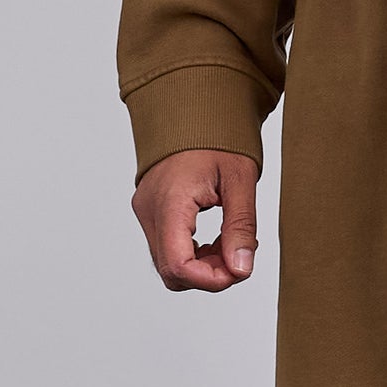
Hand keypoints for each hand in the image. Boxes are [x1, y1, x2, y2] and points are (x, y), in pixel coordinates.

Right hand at [131, 149, 259, 291]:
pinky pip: (166, 246)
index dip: (211, 280)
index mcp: (170, 201)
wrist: (193, 106)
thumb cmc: (217, 136)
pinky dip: (191, 252)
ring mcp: (145, 210)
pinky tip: (216, 238)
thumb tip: (241, 270)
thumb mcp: (240, 179)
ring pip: (168, 262)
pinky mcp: (149, 210)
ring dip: (201, 265)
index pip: (179, 265)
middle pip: (171, 271)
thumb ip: (241, 226)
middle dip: (209, 275)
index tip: (239, 272)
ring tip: (231, 242)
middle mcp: (149, 210)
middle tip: (240, 257)